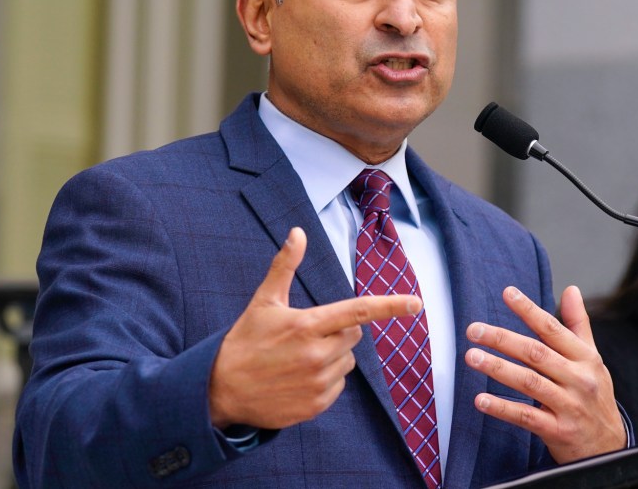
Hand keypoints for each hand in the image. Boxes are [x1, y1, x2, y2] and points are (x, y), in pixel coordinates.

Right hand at [209, 227, 420, 429]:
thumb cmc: (245, 341)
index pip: (358, 312)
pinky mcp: (316, 405)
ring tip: (299, 358)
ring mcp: (318, 383)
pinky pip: (338, 386)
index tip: (416, 303)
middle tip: (308, 335)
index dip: (390, 306)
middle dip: (339, 331)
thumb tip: (298, 232)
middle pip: (354, 335)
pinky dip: (326, 380)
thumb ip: (285, 266)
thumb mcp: (263, 301)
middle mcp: (317, 355)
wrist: (221, 391)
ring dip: (333, 357)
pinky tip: (299, 378)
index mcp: (307, 325)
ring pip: (347, 362)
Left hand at [465, 285, 626, 462]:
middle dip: (503, 339)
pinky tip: (481, 400)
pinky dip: (503, 408)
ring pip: (529, 382)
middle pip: (536, 353)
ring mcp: (569, 406)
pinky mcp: (559, 431)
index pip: (553, 329)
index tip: (507, 293)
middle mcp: (578, 379)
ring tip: (472, 356)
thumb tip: (571, 289)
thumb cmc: (595, 396)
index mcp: (585, 358)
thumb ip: (578, 324)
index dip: (530, 310)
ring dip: (498, 368)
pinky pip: (526, 417)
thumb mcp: (592, 359)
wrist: (609, 447)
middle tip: (474, 329)